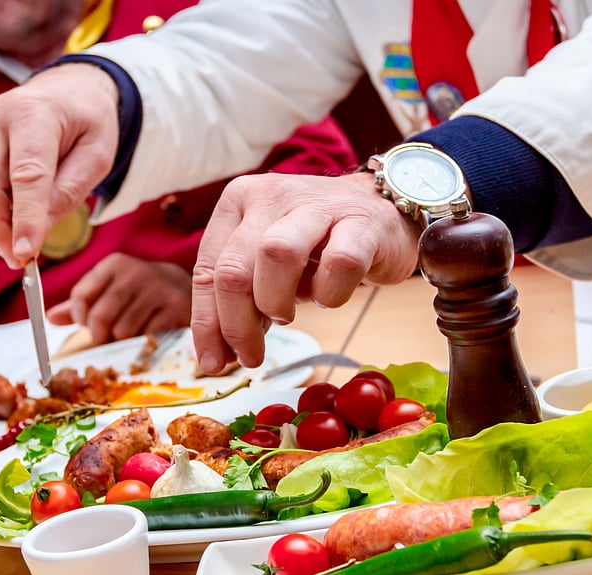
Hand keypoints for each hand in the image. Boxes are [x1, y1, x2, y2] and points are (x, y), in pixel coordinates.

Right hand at [0, 62, 119, 265]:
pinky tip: (12, 207)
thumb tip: (38, 233)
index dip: (25, 218)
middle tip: (22, 259)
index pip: (26, 174)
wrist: (66, 90)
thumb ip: (69, 192)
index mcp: (34, 112)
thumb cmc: (86, 122)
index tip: (26, 252)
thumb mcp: (98, 155)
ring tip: (24, 230)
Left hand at [47, 254, 191, 343]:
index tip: (87, 326)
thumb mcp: (108, 289)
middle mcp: (135, 273)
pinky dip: (142, 343)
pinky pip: (147, 336)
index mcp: (113, 265)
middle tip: (105, 340)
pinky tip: (146, 336)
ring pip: (123, 330)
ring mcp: (157, 289)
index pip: (80, 295)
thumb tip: (49, 318)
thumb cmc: (136, 292)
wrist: (182, 286)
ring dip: (122, 342)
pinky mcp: (175, 307)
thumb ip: (81, 303)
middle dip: (98, 336)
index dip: (80, 318)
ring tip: (128, 337)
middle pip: (100, 316)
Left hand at [190, 171, 420, 372]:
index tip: (213, 361)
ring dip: (276, 302)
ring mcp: (318, 206)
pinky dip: (331, 294)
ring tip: (287, 316)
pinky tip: (330, 296)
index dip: (207, 323)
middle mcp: (272, 195)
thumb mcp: (267, 268)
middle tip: (251, 356)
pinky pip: (339, 264)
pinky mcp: (362, 224)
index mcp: (239, 201)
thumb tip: (216, 357)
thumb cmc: (318, 246)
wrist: (384, 213)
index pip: (207, 269)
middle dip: (237, 325)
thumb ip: (240, 302)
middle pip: (234, 269)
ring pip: (276, 255)